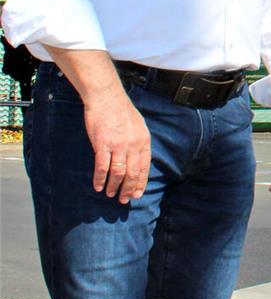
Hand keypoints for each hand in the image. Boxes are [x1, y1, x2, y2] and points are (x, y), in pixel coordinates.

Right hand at [83, 86, 150, 203]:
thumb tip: (139, 159)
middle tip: (124, 200)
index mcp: (143, 140)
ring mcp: (118, 145)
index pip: (145, 166)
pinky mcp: (103, 144)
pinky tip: (98, 187)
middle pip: (132, 173)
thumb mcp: (138, 126)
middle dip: (129, 189)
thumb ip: (138, 143)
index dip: (141, 182)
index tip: (137, 194)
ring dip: (114, 187)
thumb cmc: (121, 111)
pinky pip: (102, 167)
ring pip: (118, 173)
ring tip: (111, 195)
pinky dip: (100, 179)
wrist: (107, 97)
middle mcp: (133, 144)